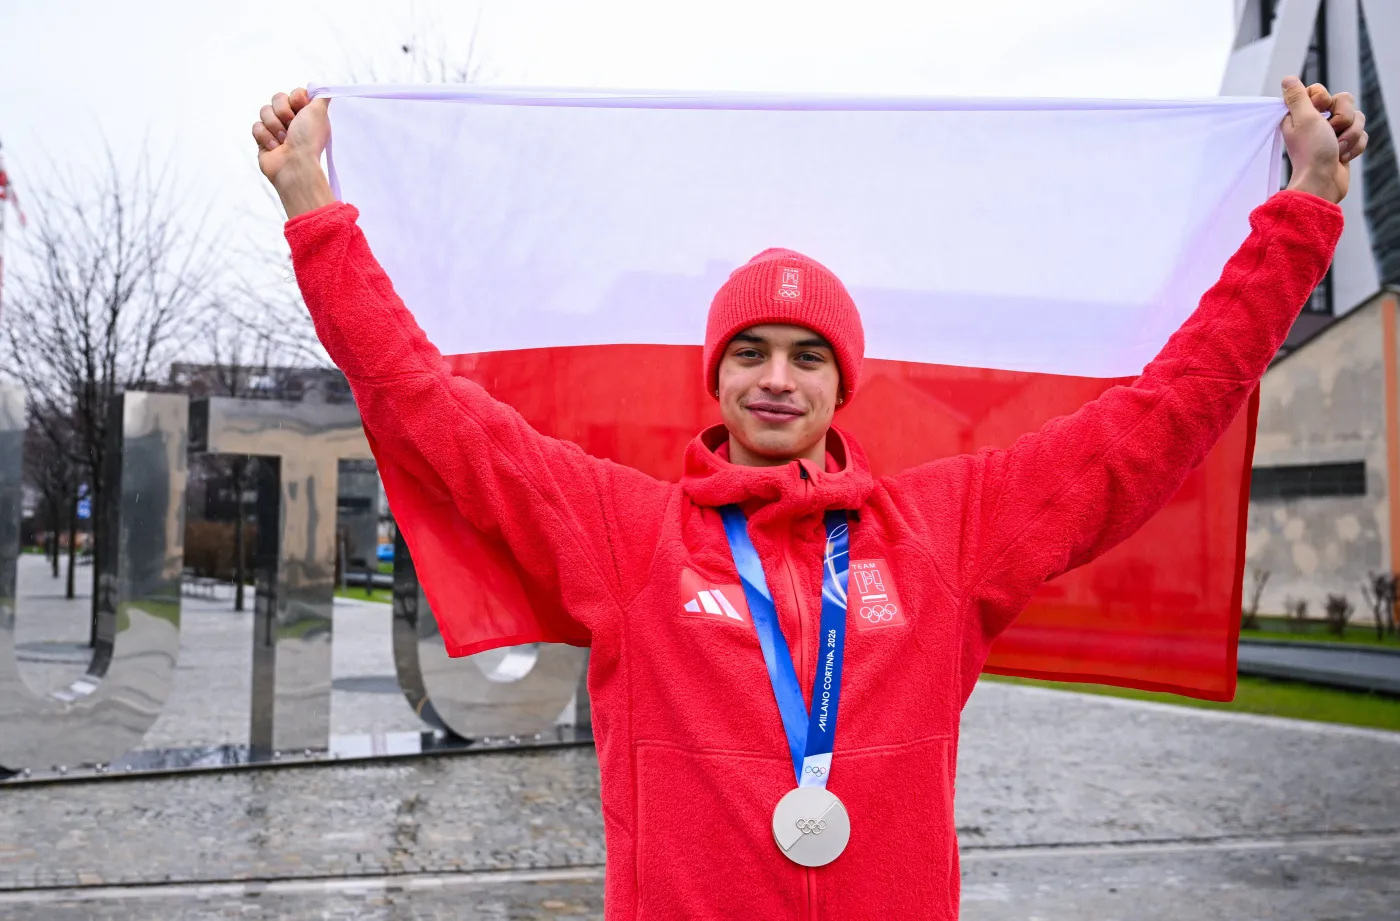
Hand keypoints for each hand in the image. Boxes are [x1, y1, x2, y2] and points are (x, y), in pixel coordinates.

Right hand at [251, 88, 334, 217]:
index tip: (301, 108)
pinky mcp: (263, 139)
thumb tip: (319, 88)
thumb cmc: (308, 140)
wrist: (294, 164)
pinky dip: (265, 137)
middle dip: (283, 112)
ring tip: (284, 139)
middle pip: (277, 98)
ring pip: (265, 111)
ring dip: (275, 126)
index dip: (296, 99)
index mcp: (306, 114)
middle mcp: (292, 120)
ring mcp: (276, 129)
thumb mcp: (319, 112)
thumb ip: (319, 97)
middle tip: (292, 125)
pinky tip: (274, 147)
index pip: (294, 93)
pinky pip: (256, 126)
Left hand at [1281, 75, 1366, 203]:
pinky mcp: (1345, 145)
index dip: (1324, 99)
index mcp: (1301, 114)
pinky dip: (1355, 146)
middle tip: (1330, 132)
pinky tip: (1343, 157)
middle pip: (1344, 101)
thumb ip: (1297, 97)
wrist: (1324, 182)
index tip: (1319, 111)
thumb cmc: (1311, 151)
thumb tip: (1288, 79)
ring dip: (1350, 134)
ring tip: (1337, 149)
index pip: (1319, 90)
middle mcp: (1316, 122)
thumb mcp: (1303, 118)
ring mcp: (1332, 134)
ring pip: (1356, 118)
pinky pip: (1361, 134)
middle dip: (1343, 118)